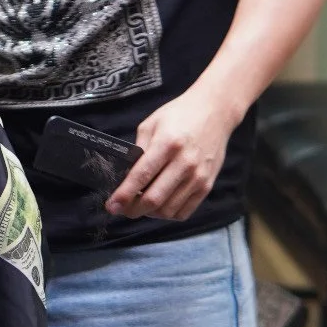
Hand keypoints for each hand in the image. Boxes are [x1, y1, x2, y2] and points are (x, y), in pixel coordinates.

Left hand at [105, 83, 240, 222]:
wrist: (215, 112)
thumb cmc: (180, 115)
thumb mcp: (152, 124)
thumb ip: (139, 150)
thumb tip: (125, 177)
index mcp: (167, 144)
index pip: (141, 176)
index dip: (124, 195)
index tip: (112, 206)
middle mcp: (185, 163)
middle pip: (154, 199)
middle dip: (133, 210)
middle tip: (122, 210)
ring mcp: (198, 176)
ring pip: (168, 210)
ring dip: (149, 213)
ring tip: (140, 205)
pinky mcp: (207, 185)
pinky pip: (184, 212)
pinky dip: (168, 214)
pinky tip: (160, 206)